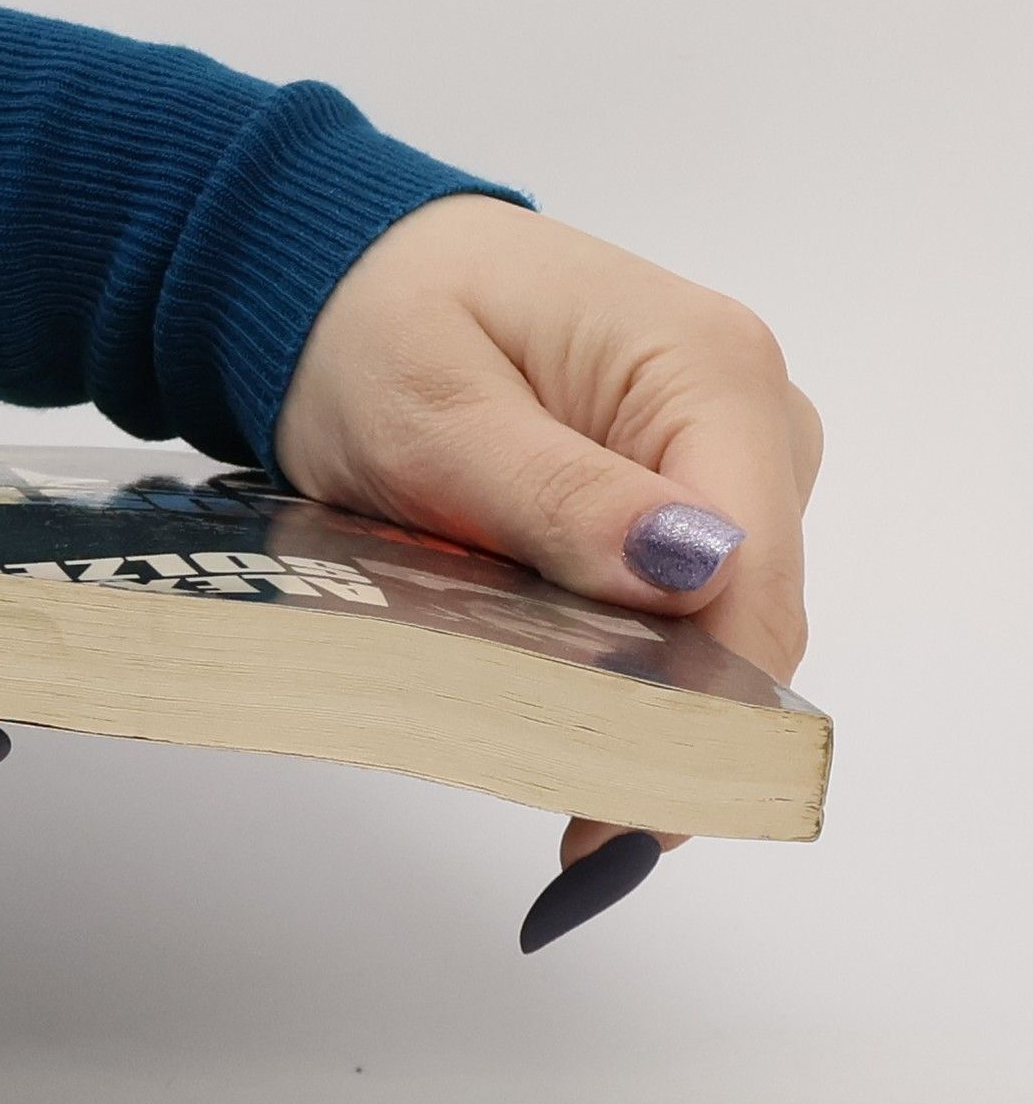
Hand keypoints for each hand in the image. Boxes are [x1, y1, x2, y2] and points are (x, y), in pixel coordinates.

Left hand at [274, 197, 821, 938]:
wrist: (350, 276)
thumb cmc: (378, 322)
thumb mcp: (436, 414)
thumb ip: (559, 496)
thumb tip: (690, 571)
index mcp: (707, 370)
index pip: (751, 570)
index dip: (700, 704)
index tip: (621, 804)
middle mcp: (745, 414)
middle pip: (749, 613)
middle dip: (670, 722)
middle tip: (574, 827)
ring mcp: (721, 458)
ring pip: (718, 625)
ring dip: (643, 704)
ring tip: (549, 775)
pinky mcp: (679, 493)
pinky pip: (680, 605)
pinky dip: (626, 667)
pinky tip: (564, 719)